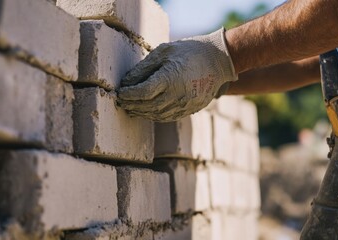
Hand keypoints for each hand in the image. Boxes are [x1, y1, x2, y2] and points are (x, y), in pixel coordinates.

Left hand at [117, 28, 236, 121]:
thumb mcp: (164, 52)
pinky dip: (155, 116)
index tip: (119, 92)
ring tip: (131, 109)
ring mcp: (185, 105)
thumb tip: (126, 82)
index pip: (143, 92)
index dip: (129, 95)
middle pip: (148, 106)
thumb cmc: (188, 52)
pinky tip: (147, 112)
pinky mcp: (190, 110)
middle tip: (121, 103)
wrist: (218, 61)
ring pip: (157, 115)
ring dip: (142, 113)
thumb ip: (144, 68)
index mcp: (170, 78)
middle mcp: (178, 95)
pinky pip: (168, 117)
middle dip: (132, 105)